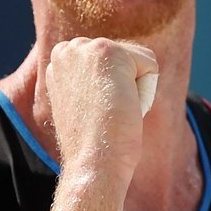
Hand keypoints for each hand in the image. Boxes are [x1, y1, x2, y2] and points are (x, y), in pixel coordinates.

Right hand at [40, 37, 155, 175]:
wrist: (92, 163)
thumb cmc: (92, 144)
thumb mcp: (83, 106)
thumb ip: (91, 83)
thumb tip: (111, 83)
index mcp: (59, 62)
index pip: (111, 61)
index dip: (113, 90)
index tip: (94, 113)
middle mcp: (67, 49)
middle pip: (126, 57)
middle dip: (125, 86)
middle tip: (103, 114)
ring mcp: (85, 48)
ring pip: (139, 61)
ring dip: (135, 90)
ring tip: (112, 111)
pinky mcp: (108, 52)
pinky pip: (151, 66)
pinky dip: (145, 91)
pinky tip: (122, 107)